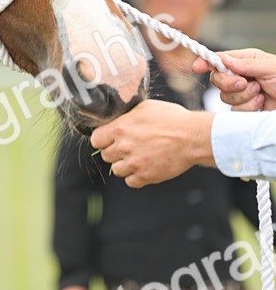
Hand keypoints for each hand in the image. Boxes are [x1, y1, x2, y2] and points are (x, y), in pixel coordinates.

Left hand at [90, 101, 214, 188]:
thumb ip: (127, 115)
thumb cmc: (172, 119)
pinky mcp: (146, 176)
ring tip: (138, 157)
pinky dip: (136, 177)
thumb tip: (117, 116)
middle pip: (106, 155)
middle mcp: (123, 147)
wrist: (192, 137)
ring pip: (117, 170)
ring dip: (124, 165)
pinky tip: (144, 166)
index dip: (103, 139)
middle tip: (128, 147)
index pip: (96, 139)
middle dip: (115, 151)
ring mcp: (134, 164)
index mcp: (120, 128)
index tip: (110, 138)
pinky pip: (131, 182)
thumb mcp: (145, 107)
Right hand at [193, 48, 275, 111]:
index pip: (220, 59)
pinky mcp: (245, 110)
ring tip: (261, 94)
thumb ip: (246, 64)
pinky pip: (234, 110)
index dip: (206, 62)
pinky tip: (261, 104)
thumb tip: (224, 59)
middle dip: (229, 83)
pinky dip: (247, 108)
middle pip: (217, 79)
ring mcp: (242, 94)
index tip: (197, 67)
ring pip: (225, 97)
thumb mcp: (270, 68)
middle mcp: (241, 76)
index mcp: (245, 61)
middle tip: (245, 83)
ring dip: (243, 96)